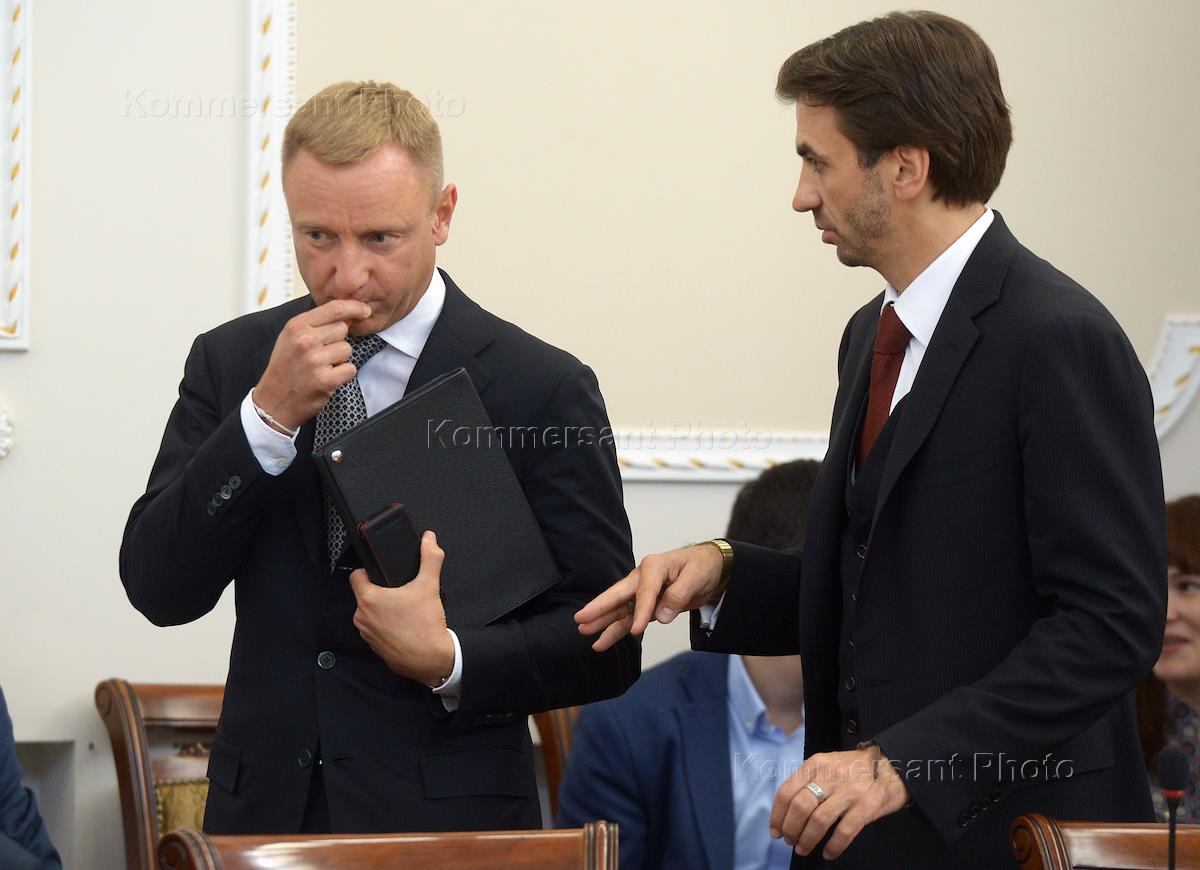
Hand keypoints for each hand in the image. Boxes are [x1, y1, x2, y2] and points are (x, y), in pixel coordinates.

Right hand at [252, 299, 373, 430]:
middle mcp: (305, 341)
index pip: (334, 308)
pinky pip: (350, 369)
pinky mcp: (325, 380)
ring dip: (339, 359)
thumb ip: (316, 324)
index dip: (354, 307)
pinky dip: (343, 375)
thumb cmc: (285, 368)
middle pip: (343, 329)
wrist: (273, 401)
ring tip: (321, 367)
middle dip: (337, 340)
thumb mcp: (291, 338)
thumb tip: (347, 314)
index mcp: (296, 326)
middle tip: (320, 354)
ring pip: (347, 349)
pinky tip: (327, 378)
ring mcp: (315, 361)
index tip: (365, 310)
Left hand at [349, 531, 454, 685]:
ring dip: (382, 610)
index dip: (368, 571)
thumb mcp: (429, 585)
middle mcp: (362, 617)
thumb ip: (430, 557)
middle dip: (380, 591)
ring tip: (404, 610)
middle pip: (364, 595)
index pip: (356, 576)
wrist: (432, 659)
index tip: (382, 573)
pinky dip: (386, 626)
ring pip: (370, 613)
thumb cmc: (425, 625)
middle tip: (401, 592)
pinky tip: (404, 626)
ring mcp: (366, 634)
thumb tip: (429, 538)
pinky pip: (376, 629)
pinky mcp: (374, 647)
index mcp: (368, 599)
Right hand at [574, 543, 723, 651]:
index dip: (640, 610)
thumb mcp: (695, 577)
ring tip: (583, 631)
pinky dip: (616, 629)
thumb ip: (678, 594)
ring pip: (619, 609)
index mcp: (653, 567)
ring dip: (603, 621)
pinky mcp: (645, 605)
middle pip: (618, 595)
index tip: (637, 630)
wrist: (710, 567)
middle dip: (600, 608)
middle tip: (580, 619)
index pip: (644, 591)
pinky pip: (628, 618)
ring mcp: (641, 592)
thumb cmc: (701, 567)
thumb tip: (662, 616)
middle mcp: (642, 578)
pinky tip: (602, 640)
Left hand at [771, 747, 909, 860]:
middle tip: (790, 841)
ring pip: (819, 820)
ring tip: (803, 848)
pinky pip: (845, 831)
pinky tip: (828, 853)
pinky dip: (833, 846)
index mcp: (815, 763)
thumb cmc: (854, 770)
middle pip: (800, 807)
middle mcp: (830, 774)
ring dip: (807, 839)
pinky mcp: (867, 805)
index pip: (787, 791)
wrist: (893, 766)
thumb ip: (808, 781)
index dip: (777, 815)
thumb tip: (785, 811)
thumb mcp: (827, 765)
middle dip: (791, 829)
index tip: (775, 830)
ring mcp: (850, 789)